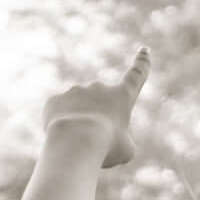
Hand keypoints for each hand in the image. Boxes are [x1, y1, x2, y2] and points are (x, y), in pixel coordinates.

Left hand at [44, 47, 148, 169]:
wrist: (76, 141)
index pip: (137, 76)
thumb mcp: (125, 150)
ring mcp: (76, 91)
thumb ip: (119, 140)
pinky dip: (62, 128)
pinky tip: (63, 137)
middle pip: (100, 106)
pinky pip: (59, 115)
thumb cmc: (107, 146)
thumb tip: (106, 137)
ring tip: (78, 142)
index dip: (142, 63)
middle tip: (95, 141)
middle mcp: (99, 88)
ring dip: (78, 126)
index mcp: (122, 96)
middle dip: (97, 122)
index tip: (144, 49)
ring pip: (78, 112)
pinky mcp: (55, 100)